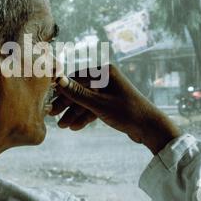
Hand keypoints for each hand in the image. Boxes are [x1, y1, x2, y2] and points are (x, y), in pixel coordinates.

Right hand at [50, 65, 180, 154]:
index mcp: (105, 72)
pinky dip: (85, 116)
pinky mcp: (111, 102)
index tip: (50, 100)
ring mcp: (109, 91)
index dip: (63, 89)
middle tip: (53, 116)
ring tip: (63, 126)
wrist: (150, 128)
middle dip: (67, 104)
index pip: (77, 78)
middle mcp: (107, 78)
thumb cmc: (127, 112)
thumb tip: (59, 79)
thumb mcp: (98, 104)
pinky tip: (75, 127)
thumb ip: (77, 93)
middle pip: (80, 90)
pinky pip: (94, 107)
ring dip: (75, 113)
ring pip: (86, 100)